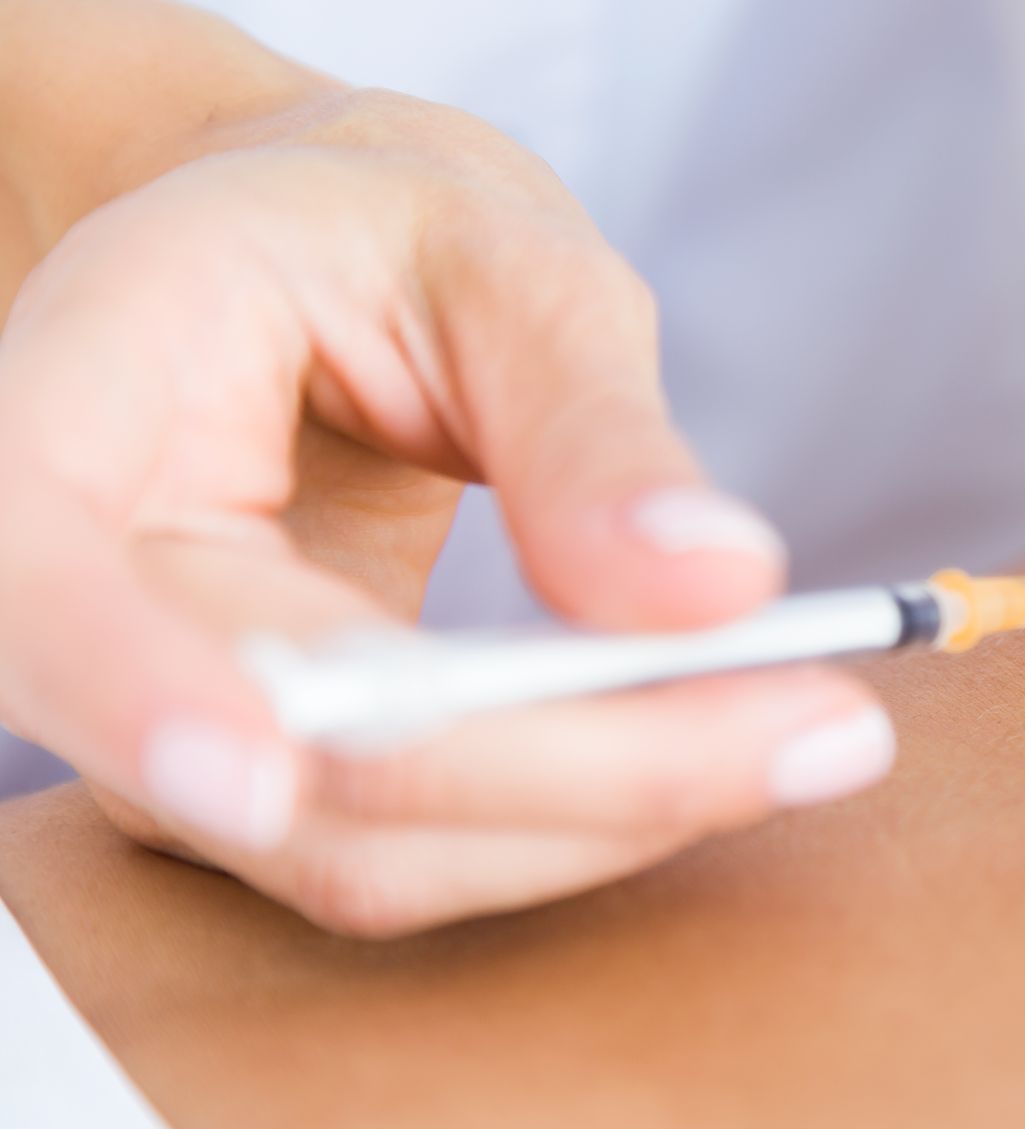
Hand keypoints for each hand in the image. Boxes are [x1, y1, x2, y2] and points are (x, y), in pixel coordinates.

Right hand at [0, 89, 891, 934]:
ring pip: (359, 847)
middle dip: (564, 775)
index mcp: (85, 392)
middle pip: (282, 758)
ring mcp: (163, 711)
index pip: (39, 570)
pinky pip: (413, 851)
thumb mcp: (505, 264)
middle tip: (807, 735)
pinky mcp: (266, 785)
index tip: (259, 774)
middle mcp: (88, 583)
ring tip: (799, 734)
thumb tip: (712, 587)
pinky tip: (705, 751)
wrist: (321, 285)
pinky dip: (576, 821)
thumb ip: (591, 422)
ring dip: (599, 819)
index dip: (132, 688)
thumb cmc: (383, 241)